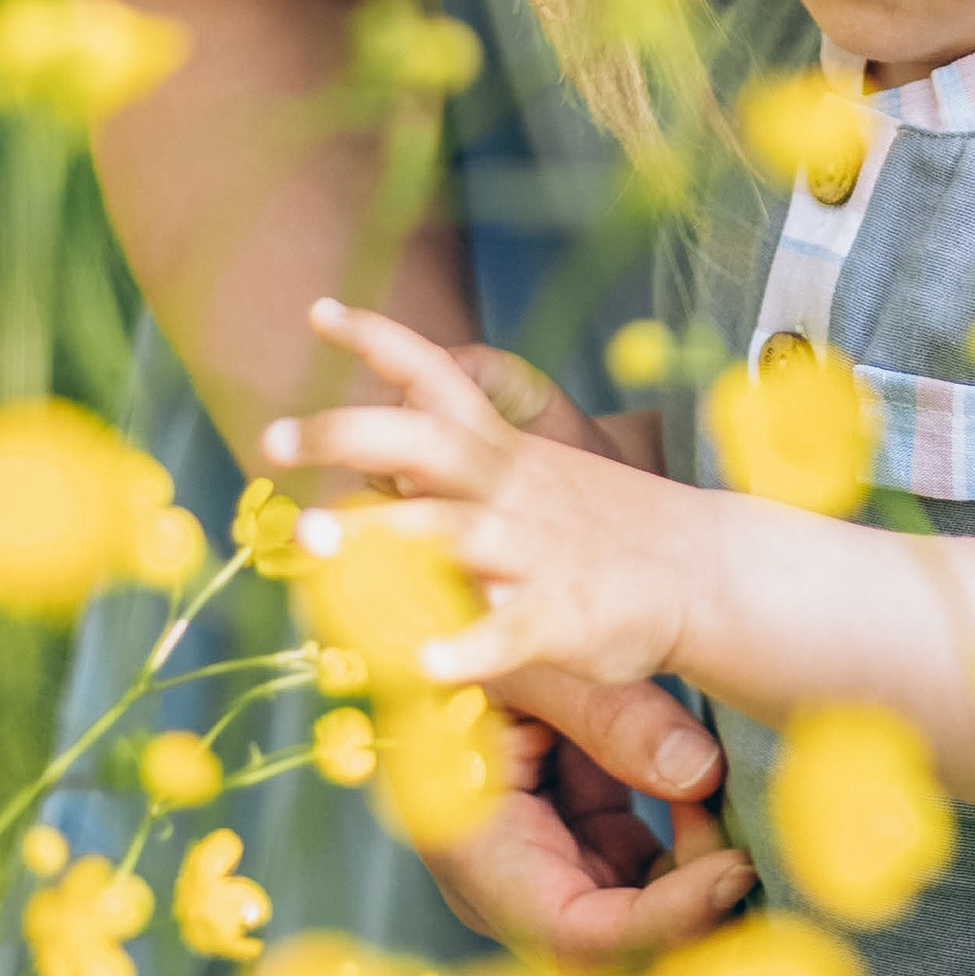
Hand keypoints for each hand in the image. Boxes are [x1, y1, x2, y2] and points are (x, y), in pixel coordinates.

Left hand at [263, 304, 700, 687]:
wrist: (704, 571)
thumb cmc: (596, 528)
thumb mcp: (531, 476)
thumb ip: (456, 468)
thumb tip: (368, 465)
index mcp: (498, 451)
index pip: (434, 377)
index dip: (377, 339)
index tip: (319, 310)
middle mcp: (505, 488)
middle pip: (419, 440)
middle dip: (343, 431)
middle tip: (270, 438)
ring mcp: (530, 551)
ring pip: (447, 531)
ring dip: (377, 534)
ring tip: (309, 545)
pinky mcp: (560, 615)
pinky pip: (507, 630)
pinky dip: (466, 647)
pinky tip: (421, 665)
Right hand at [421, 667, 752, 965]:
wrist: (454, 635)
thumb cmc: (472, 644)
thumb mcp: (537, 663)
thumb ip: (610, 713)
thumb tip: (700, 776)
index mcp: (473, 850)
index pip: (578, 935)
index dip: (664, 921)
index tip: (735, 871)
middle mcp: (505, 882)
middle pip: (617, 943)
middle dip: (694, 911)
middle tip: (758, 852)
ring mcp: (545, 867)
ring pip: (642, 912)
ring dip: (697, 873)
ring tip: (734, 810)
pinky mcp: (577, 845)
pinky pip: (644, 870)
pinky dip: (687, 840)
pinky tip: (706, 794)